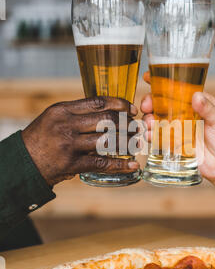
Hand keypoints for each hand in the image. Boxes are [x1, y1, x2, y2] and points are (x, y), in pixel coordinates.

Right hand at [22, 96, 138, 186]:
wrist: (23, 162)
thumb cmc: (42, 138)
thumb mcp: (54, 118)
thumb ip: (77, 113)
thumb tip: (108, 111)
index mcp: (63, 110)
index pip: (98, 102)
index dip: (120, 104)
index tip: (132, 109)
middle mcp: (66, 125)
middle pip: (107, 120)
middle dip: (127, 124)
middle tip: (136, 128)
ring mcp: (69, 144)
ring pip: (107, 141)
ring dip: (127, 143)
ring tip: (136, 144)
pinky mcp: (71, 164)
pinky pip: (101, 163)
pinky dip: (120, 165)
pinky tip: (131, 165)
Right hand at [141, 72, 214, 202]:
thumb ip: (209, 110)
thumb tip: (196, 96)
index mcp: (197, 104)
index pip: (178, 89)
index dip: (162, 82)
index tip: (149, 77)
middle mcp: (185, 114)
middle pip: (162, 103)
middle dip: (150, 102)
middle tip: (146, 105)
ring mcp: (178, 129)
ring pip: (158, 120)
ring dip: (149, 119)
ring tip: (150, 123)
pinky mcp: (174, 144)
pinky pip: (159, 138)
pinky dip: (152, 136)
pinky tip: (150, 136)